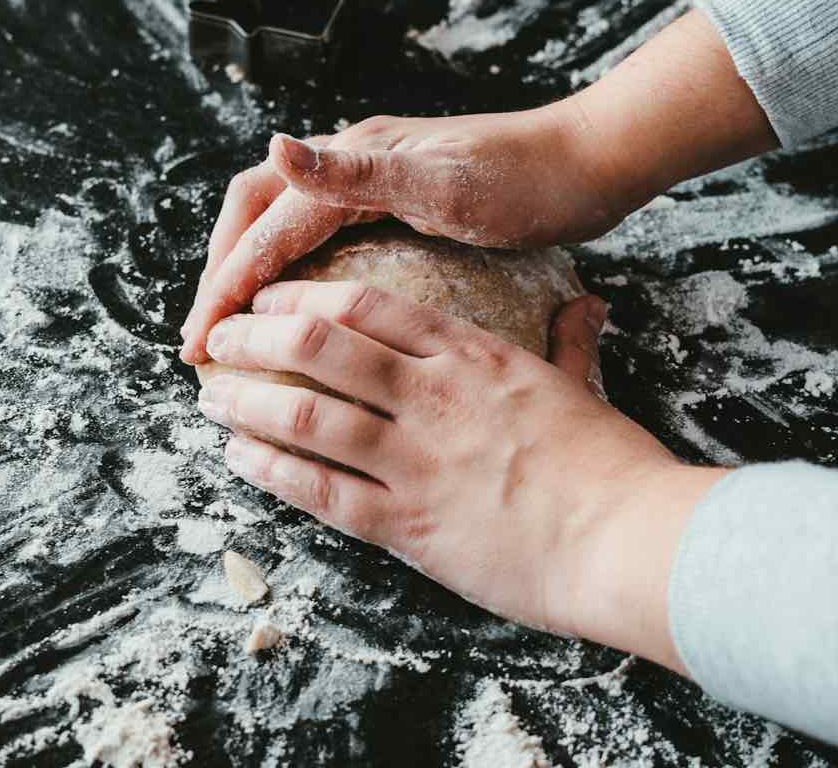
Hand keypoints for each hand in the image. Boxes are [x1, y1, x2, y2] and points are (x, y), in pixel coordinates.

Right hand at [179, 104, 623, 363]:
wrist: (593, 164)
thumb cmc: (529, 178)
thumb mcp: (445, 181)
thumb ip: (358, 171)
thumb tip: (275, 148)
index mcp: (355, 157)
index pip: (266, 223)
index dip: (228, 282)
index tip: (201, 342)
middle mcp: (353, 160)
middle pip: (255, 213)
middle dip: (221, 275)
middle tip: (199, 342)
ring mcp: (373, 178)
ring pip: (282, 222)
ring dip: (248, 271)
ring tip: (228, 329)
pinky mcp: (395, 199)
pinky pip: (318, 234)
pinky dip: (289, 271)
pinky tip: (296, 311)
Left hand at [196, 281, 727, 669]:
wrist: (627, 540)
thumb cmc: (613, 467)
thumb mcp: (582, 387)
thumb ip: (569, 341)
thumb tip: (585, 306)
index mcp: (472, 356)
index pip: (367, 305)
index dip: (303, 297)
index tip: (269, 298)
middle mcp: (431, 397)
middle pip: (316, 347)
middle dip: (253, 338)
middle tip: (219, 339)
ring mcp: (414, 460)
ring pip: (303, 413)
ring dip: (244, 400)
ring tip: (210, 396)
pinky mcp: (406, 525)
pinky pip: (317, 489)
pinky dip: (268, 469)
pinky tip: (238, 457)